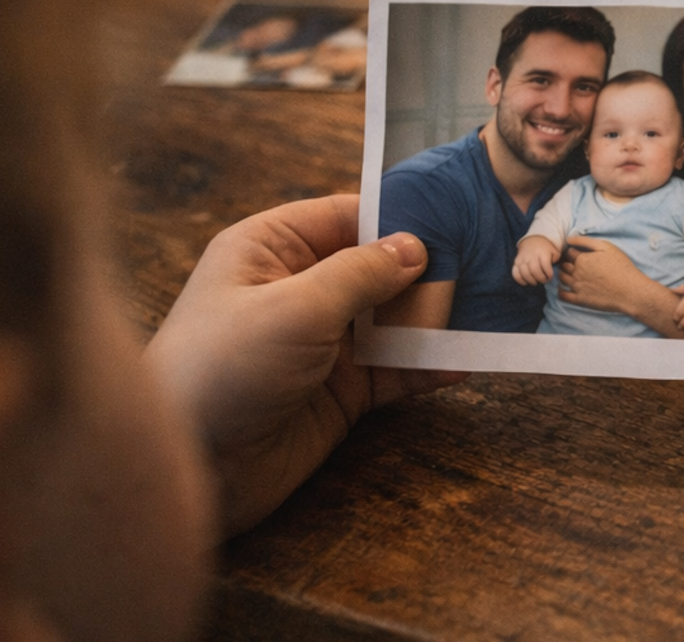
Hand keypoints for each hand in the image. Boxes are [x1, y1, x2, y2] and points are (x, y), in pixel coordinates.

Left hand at [144, 194, 466, 537]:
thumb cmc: (221, 370)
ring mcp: (322, 343)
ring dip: (436, 319)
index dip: (399, 215)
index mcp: (270, 249)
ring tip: (491, 309)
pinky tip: (467, 361)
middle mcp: (297, 290)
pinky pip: (396, 369)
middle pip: (378, 267)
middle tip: (491, 262)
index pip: (347, 216)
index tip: (458, 213)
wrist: (191, 470)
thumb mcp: (293, 308)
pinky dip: (429, 365)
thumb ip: (360, 274)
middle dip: (428, 269)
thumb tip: (416, 247)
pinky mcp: (340, 392)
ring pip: (393, 319)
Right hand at [512, 237, 557, 285]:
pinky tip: (525, 283)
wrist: (533, 240)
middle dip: (541, 279)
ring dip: (531, 281)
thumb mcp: (554, 251)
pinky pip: (515, 273)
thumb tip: (552, 270)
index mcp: (542, 252)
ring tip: (536, 282)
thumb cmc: (546, 249)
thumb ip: (556, 261)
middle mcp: (531, 255)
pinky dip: (520, 280)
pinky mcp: (516, 262)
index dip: (549, 274)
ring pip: (524, 273)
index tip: (550, 277)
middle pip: (534, 270)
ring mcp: (522, 259)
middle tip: (544, 281)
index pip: (545, 265)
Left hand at [555, 236, 663, 316]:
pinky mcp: (580, 300)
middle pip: (564, 265)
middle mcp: (576, 272)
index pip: (569, 252)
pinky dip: (560, 291)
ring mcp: (577, 287)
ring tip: (570, 273)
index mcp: (582, 259)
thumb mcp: (607, 247)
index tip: (577, 254)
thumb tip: (569, 239)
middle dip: (566, 262)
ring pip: (562, 278)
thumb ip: (586, 241)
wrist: (630, 291)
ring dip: (563, 274)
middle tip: (573, 264)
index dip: (573, 252)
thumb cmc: (621, 267)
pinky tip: (565, 288)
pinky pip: (563, 295)